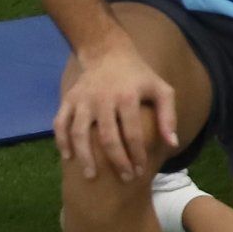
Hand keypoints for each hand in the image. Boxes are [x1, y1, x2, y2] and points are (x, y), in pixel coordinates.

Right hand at [54, 37, 178, 182]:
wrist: (108, 53)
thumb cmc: (139, 76)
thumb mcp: (161, 89)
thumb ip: (168, 116)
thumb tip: (172, 144)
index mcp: (127, 96)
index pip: (132, 133)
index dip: (136, 154)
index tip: (139, 170)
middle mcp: (103, 98)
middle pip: (107, 137)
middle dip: (116, 161)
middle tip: (123, 178)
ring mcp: (82, 99)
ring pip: (79, 133)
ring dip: (85, 157)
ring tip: (91, 176)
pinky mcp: (68, 99)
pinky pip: (60, 123)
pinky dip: (61, 141)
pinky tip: (68, 157)